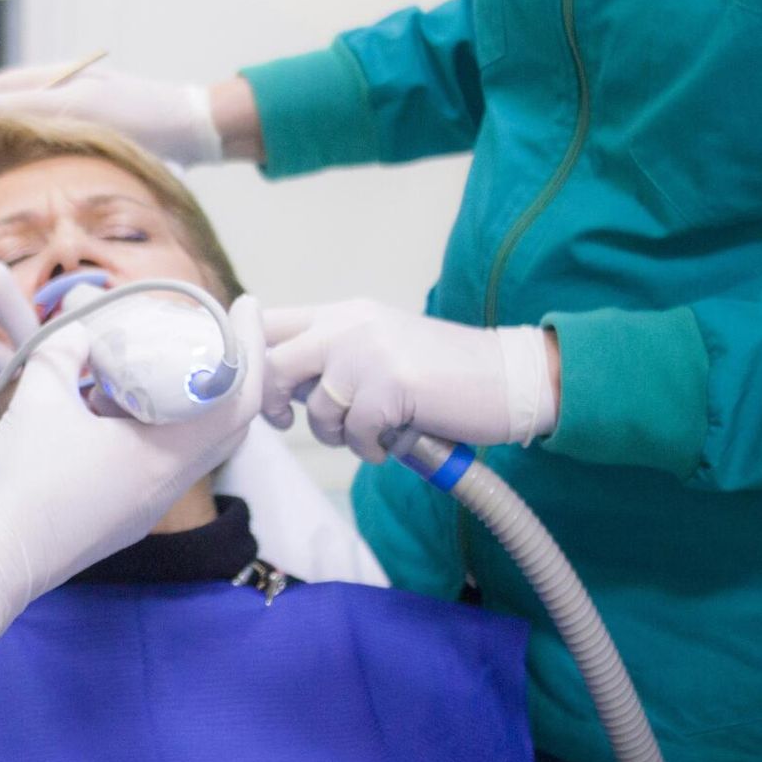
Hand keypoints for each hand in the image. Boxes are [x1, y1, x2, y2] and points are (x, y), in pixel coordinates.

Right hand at [0, 61, 224, 166]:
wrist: (195, 129)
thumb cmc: (146, 114)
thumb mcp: (91, 106)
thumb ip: (41, 105)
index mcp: (63, 77)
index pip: (3, 85)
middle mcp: (67, 91)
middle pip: (10, 102)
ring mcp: (80, 113)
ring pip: (27, 123)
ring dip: (0, 138)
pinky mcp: (94, 136)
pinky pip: (47, 141)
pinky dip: (25, 152)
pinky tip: (20, 172)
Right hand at [0, 297, 266, 647]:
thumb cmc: (23, 484)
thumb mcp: (39, 399)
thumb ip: (63, 351)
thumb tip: (78, 331)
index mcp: (164, 459)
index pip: (238, 400)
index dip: (249, 348)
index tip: (244, 306)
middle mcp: (167, 486)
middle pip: (223, 423)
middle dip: (222, 372)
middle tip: (208, 332)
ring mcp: (147, 506)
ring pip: (188, 443)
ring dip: (180, 400)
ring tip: (149, 361)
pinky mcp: (124, 516)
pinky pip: (157, 461)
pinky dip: (151, 426)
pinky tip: (108, 403)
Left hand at [261, 300, 557, 463]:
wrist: (509, 378)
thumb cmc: (443, 374)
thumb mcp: (379, 349)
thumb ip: (332, 358)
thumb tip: (279, 388)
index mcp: (343, 313)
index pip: (269, 323)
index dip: (252, 362)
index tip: (267, 396)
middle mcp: (349, 325)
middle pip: (272, 363)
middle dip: (272, 401)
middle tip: (288, 420)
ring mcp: (369, 353)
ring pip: (316, 407)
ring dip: (339, 434)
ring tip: (372, 433)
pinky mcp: (391, 384)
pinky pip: (356, 432)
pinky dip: (372, 448)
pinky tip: (394, 441)